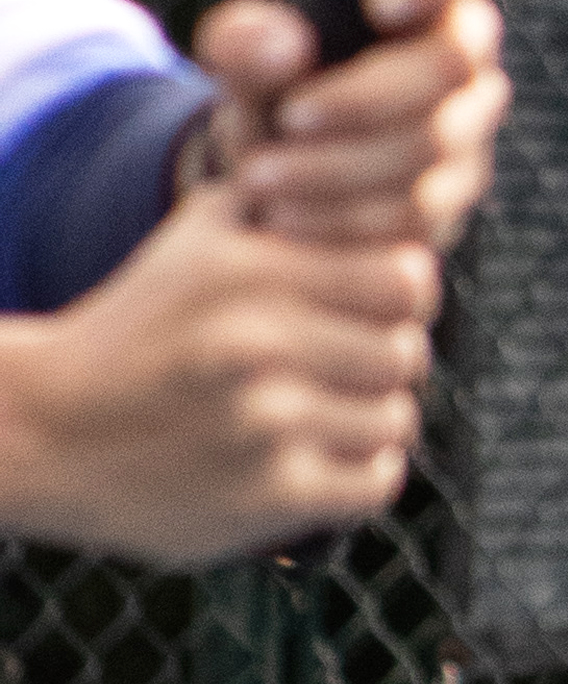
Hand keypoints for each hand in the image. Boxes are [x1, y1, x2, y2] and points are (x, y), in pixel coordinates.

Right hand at [0, 186, 433, 562]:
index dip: (402, 294)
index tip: (372, 308)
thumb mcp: (193, 241)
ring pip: (394, 418)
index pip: (407, 278)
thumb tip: (382, 187)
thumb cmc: (137, 330)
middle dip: (381, 359)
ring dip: (366, 419)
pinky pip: (374, 481)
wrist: (44, 431)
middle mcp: (258, 343)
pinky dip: (355, 472)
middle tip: (342, 366)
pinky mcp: (269, 496)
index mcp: (248, 273)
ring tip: (320, 412)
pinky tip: (314, 456)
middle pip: (405, 352)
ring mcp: (265, 425)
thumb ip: (282, 200)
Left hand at [189, 0, 528, 254]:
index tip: (379, 3)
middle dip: (363, 95)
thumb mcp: (242, 65)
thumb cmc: (272, 94)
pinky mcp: (453, 195)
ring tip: (259, 178)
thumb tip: (279, 41)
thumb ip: (245, 43)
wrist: (275, 179)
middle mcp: (466, 53)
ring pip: (432, 143)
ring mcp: (468, 127)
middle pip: (451, 61)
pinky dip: (343, 216)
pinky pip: (416, 208)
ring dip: (338, 165)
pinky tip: (287, 218)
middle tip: (286, 117)